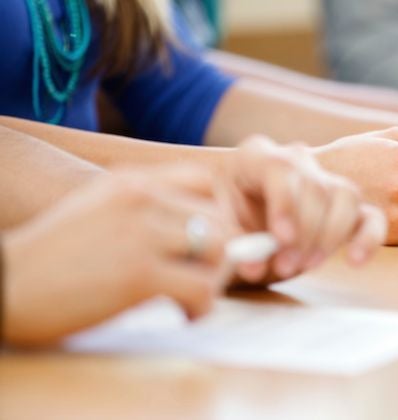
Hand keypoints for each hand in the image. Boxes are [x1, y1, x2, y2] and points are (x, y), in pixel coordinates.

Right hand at [4, 165, 236, 345]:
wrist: (5, 285)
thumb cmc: (51, 260)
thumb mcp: (97, 211)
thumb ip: (146, 213)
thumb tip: (203, 236)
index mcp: (130, 181)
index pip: (205, 182)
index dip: (217, 216)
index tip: (204, 246)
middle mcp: (140, 198)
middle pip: (220, 219)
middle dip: (220, 255)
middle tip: (201, 280)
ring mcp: (140, 233)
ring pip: (219, 250)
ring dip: (214, 280)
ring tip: (190, 298)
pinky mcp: (139, 273)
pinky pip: (203, 287)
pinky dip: (201, 307)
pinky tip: (183, 315)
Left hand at [223, 137, 386, 282]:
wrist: (237, 228)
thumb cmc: (225, 223)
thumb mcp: (218, 228)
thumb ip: (233, 245)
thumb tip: (254, 265)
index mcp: (256, 157)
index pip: (280, 168)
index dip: (285, 202)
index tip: (282, 237)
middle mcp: (296, 161)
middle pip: (315, 186)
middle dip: (305, 231)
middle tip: (286, 266)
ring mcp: (325, 181)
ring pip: (346, 196)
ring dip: (330, 236)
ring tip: (307, 266)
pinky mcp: (347, 209)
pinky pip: (370, 217)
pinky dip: (368, 239)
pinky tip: (354, 261)